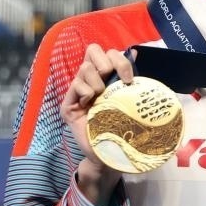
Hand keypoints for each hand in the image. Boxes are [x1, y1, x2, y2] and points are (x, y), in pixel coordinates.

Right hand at [60, 44, 133, 205]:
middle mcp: (89, 80)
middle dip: (107, 64)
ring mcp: (77, 91)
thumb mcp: (129, 100)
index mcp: (104, 76)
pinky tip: (91, 106)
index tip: (130, 79)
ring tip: (102, 99)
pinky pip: (76, 85)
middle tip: (113, 84)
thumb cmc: (122, 127)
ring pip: (84, 68)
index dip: (119, 59)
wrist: (109, 155)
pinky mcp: (68, 104)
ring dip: (98, 82)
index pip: (107, 52)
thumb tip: (137, 52)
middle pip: (93, 50)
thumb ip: (130, 77)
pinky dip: (87, 93)